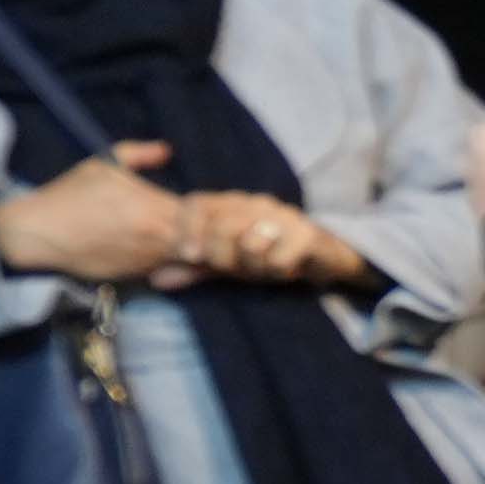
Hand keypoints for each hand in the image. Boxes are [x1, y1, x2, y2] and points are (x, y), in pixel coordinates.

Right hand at [0, 141, 185, 282]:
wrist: (39, 233)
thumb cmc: (71, 195)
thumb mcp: (103, 164)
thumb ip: (140, 154)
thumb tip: (167, 150)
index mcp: (152, 206)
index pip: (201, 214)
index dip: (203, 212)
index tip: (196, 207)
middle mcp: (155, 237)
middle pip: (201, 241)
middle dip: (203, 234)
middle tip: (200, 227)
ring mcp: (147, 260)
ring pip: (186, 259)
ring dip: (188, 250)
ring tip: (186, 240)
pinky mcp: (136, 277)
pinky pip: (166, 271)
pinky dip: (171, 264)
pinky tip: (165, 254)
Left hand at [166, 189, 370, 290]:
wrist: (328, 257)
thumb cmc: (271, 256)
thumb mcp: (229, 262)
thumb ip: (195, 267)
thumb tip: (157, 280)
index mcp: (231, 204)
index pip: (197, 204)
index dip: (188, 229)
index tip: (189, 256)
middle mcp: (255, 203)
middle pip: (222, 227)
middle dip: (222, 257)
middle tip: (236, 271)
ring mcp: (283, 216)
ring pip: (250, 243)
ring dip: (254, 266)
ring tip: (265, 270)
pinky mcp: (308, 235)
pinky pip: (279, 259)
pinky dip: (278, 271)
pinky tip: (287, 270)